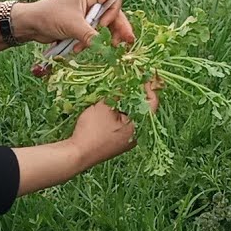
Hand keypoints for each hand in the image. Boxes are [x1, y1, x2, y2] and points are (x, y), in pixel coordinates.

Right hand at [12, 80, 162, 195]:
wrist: (77, 155)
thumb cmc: (92, 131)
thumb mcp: (105, 106)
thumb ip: (117, 92)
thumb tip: (125, 79)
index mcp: (139, 126)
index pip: (152, 102)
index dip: (148, 86)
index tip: (141, 75)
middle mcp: (137, 134)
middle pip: (142, 108)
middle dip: (135, 92)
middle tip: (129, 78)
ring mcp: (127, 139)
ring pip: (132, 114)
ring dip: (126, 101)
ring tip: (118, 88)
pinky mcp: (117, 141)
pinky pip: (124, 122)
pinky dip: (120, 110)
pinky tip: (110, 103)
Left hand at [15, 0, 135, 52]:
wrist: (29, 25)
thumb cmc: (49, 17)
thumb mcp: (72, 25)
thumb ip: (91, 35)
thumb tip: (106, 47)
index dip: (113, 13)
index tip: (104, 25)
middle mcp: (89, 2)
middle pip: (111, 14)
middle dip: (115, 29)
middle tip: (126, 43)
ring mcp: (85, 14)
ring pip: (102, 27)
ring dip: (98, 39)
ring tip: (90, 48)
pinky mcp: (80, 26)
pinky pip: (92, 34)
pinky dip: (88, 42)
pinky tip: (77, 49)